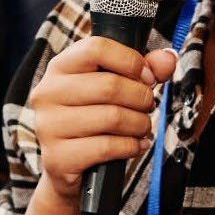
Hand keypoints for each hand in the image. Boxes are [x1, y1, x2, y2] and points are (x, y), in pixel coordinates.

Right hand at [27, 37, 177, 201]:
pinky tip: (136, 145)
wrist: (67, 166)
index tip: (146, 76)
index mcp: (60, 68)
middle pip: (110, 85)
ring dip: (139, 124)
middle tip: (147, 106)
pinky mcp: (58, 157)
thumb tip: (167, 59)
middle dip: (141, 97)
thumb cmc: (91, 120)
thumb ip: (142, 70)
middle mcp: (47, 93)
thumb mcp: (114, 88)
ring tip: (143, 127)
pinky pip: (107, 147)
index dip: (131, 61)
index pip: (97, 48)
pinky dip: (131, 146)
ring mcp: (49, 126)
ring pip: (112, 117)